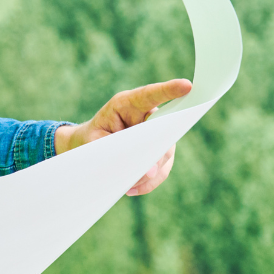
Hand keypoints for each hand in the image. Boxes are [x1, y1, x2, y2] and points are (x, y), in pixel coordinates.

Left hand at [54, 78, 192, 195]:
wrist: (86, 147)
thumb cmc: (89, 139)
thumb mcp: (94, 143)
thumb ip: (117, 151)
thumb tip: (149, 171)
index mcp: (126, 104)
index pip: (150, 95)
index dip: (168, 90)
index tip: (187, 86)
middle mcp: (146, 116)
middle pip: (165, 130)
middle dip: (157, 152)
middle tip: (147, 170)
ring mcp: (155, 133)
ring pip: (166, 153)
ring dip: (150, 171)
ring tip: (129, 183)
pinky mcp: (158, 151)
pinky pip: (162, 168)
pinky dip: (149, 182)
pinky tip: (132, 188)